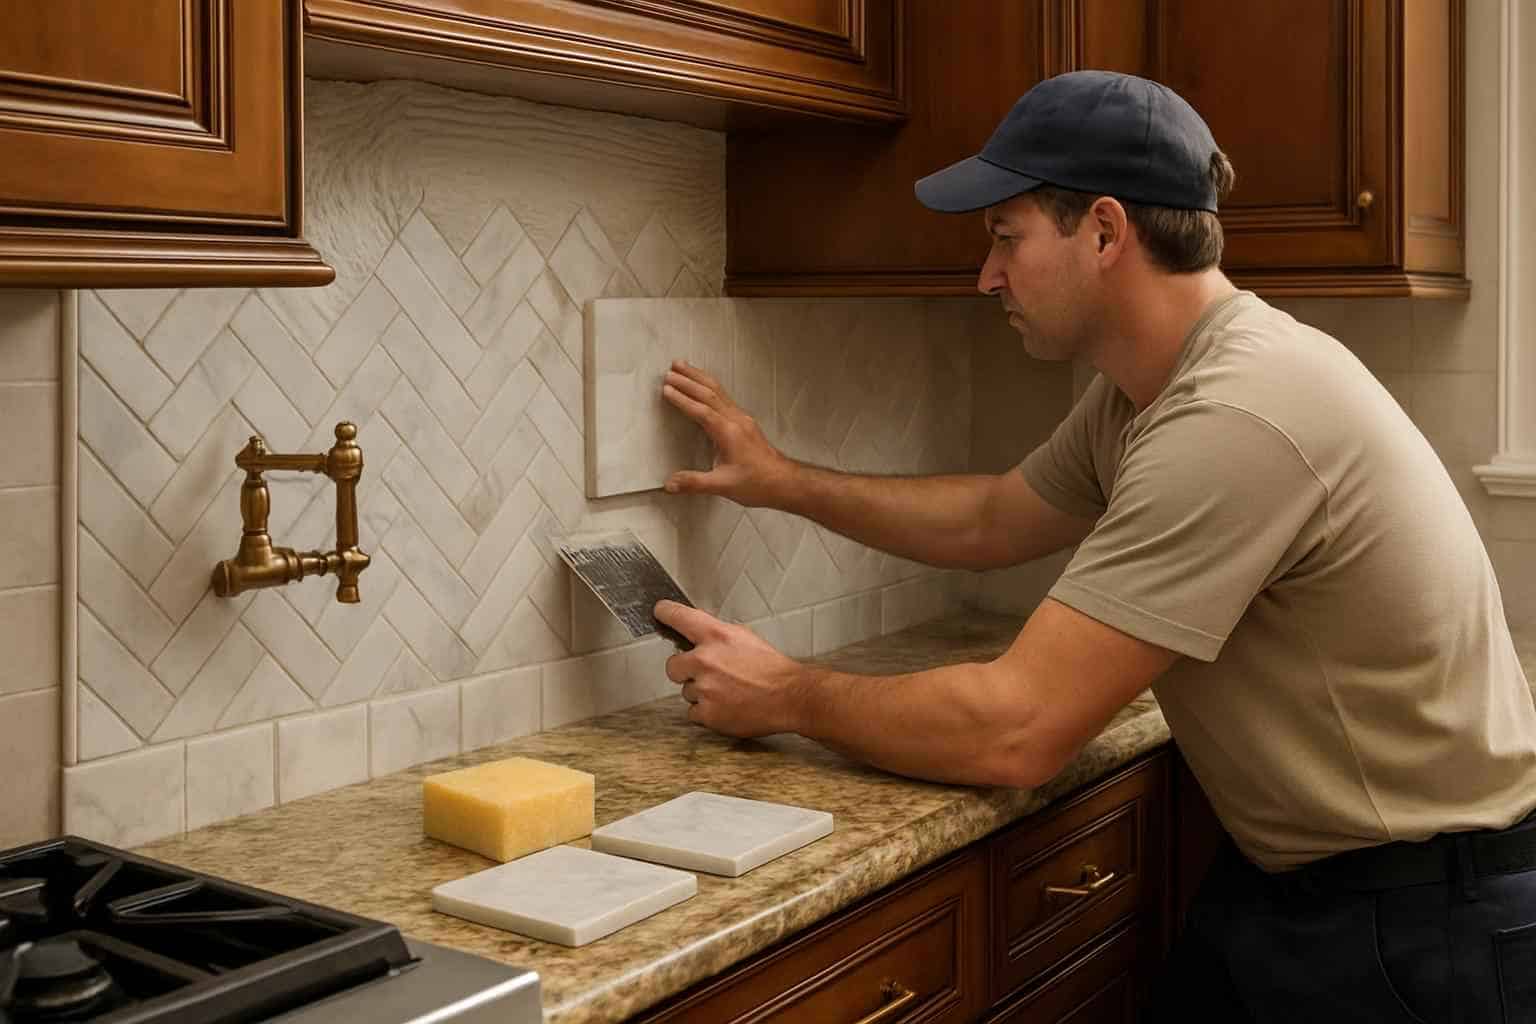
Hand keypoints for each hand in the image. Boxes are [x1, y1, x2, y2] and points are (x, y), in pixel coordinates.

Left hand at [654, 599, 805, 737]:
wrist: (789, 696)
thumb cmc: (771, 667)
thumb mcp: (745, 638)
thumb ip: (717, 636)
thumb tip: (697, 634)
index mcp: (716, 635)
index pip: (680, 617)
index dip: (666, 613)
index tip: (659, 611)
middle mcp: (705, 660)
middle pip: (672, 666)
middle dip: (685, 671)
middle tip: (706, 675)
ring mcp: (704, 688)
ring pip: (687, 692)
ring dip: (702, 693)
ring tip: (728, 693)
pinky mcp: (707, 713)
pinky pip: (693, 713)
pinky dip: (707, 713)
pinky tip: (727, 707)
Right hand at [661, 360, 791, 506]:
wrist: (784, 482)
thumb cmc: (758, 483)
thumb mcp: (723, 486)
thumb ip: (694, 483)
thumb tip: (670, 484)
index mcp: (728, 432)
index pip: (701, 411)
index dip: (682, 399)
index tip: (666, 389)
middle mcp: (736, 421)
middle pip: (709, 393)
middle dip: (689, 380)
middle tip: (671, 369)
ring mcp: (742, 419)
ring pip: (718, 391)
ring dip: (700, 378)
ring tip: (685, 366)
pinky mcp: (746, 423)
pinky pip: (725, 397)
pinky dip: (711, 387)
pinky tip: (706, 386)